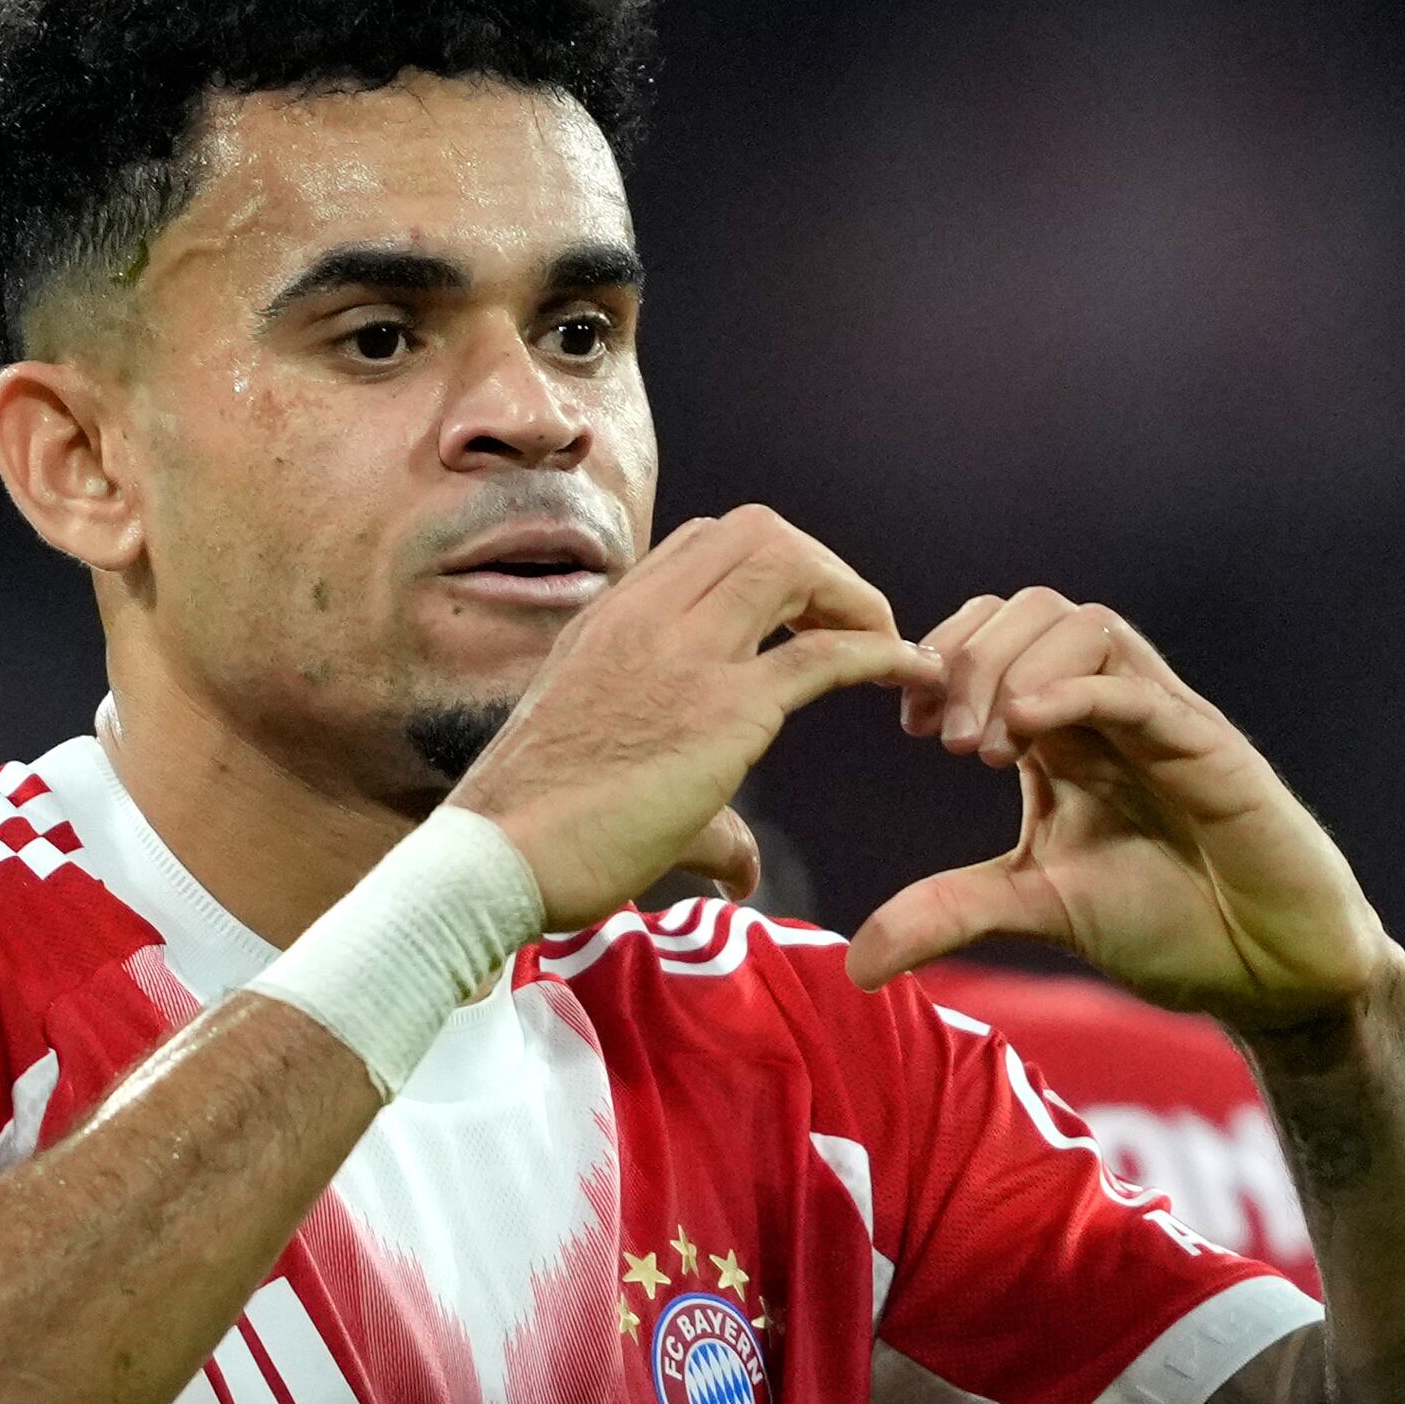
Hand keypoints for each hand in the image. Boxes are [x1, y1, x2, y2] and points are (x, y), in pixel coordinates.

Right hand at [445, 507, 924, 928]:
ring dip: (851, 595)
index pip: (702, 544)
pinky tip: (911, 674)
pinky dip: (882, 653)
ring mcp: (683, 655)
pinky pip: (825, 653)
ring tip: (884, 646)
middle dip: (821, 570)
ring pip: (791, 561)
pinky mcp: (722, 712)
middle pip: (757, 531)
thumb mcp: (604, 783)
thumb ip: (694, 817)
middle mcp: (645, 618)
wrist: (493, 859)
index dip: (767, 570)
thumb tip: (740, 872)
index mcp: (609, 620)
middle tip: (852, 630)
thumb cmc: (533, 834)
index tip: (797, 623)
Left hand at [844, 589, 1400, 1024]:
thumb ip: (950, 914)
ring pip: (1086, 624)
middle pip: (1032, 610)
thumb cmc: (1168, 924)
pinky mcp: (1210, 748)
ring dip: (1017, 668)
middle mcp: (1112, 707)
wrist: (1270, 970)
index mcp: (1067, 729)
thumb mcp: (1036, 910)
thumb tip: (854, 963)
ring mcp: (1164, 719)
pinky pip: (1139, 687)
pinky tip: (1030, 729)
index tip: (909, 725)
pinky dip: (1078, 690)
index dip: (941, 659)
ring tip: (984, 749)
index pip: (995, 636)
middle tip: (944, 741)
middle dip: (972, 658)